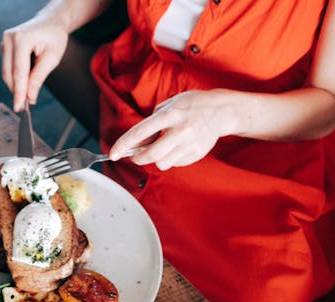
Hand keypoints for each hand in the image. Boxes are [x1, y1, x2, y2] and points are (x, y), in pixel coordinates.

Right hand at [2, 16, 69, 110]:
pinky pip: (8, 69)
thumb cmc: (54, 37)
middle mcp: (9, 39)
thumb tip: (29, 96)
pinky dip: (17, 78)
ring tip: (31, 87)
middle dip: (18, 91)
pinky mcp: (5, 48)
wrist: (50, 22)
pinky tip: (27, 77)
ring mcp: (5, 42)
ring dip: (18, 84)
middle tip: (28, 103)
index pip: (18, 73)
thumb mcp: (52, 58)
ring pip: (7, 74)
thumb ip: (39, 78)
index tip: (19, 108)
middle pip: (9, 75)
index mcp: (21, 39)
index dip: (19, 93)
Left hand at [109, 90, 232, 168]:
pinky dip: (171, 159)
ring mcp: (189, 143)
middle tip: (136, 156)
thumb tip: (135, 142)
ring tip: (164, 147)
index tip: (113, 154)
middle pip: (150, 155)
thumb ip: (153, 122)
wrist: (220, 111)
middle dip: (138, 158)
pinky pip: (175, 164)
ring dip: (157, 159)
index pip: (141, 132)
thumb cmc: (191, 106)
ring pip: (162, 163)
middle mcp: (180, 130)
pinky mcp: (196, 154)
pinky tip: (178, 148)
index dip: (124, 145)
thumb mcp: (170, 105)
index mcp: (170, 114)